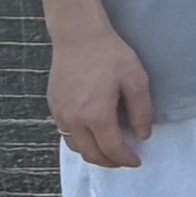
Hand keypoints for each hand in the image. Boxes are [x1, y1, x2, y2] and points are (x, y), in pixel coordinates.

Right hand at [49, 22, 154, 167]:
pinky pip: (65, 133)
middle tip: (124, 159)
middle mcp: (74, 119)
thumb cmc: (109, 54)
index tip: (137, 160)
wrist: (78, 35)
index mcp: (97, 115)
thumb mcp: (136, 79)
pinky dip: (80, 141)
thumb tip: (142, 135)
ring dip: (93, 154)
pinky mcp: (53, 106)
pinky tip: (92, 133)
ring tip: (109, 149)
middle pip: (92, 155)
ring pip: (76, 147)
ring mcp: (60, 114)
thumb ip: (141, 111)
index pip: (112, 150)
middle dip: (110, 162)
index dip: (126, 159)